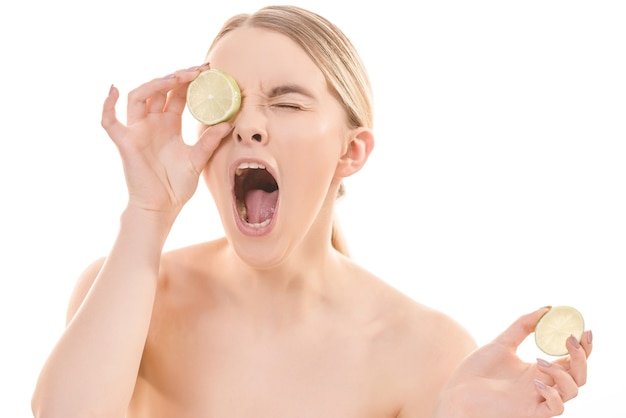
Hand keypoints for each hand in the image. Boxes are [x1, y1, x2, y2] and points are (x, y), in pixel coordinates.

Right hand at [101, 64, 233, 216]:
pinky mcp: (125, 143)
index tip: (207, 70)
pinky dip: (107, 105)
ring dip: (155, 84)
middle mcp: (152, 123)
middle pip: (159, 89)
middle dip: (177, 77)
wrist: (162, 207)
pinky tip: (114, 89)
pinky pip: (110, 121)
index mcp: (169, 124)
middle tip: (198, 70)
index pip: (176, 94)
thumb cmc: (177, 186)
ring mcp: (137, 131)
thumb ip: (210, 141)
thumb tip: (229, 123)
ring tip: (175, 78)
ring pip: (139, 97)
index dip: (189, 81)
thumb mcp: (198, 160)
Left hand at [434, 307, 592, 417]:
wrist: (457, 390)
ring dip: (564, 373)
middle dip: (581, 357)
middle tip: (571, 339)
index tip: (585, 329)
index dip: (583, 347)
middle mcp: (544, 385)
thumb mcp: (502, 342)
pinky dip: (553, 395)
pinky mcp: (530, 412)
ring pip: (572, 391)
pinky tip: (536, 381)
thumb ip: (523, 325)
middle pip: (579, 375)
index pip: (571, 359)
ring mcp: (538, 400)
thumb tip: (547, 308)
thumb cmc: (478, 370)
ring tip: (540, 361)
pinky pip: (556, 409)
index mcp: (540, 369)